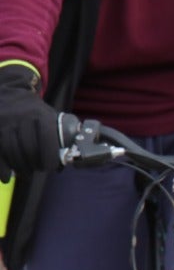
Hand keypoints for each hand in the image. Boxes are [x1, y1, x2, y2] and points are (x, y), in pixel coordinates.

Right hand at [0, 65, 61, 183]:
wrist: (6, 93)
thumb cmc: (32, 110)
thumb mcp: (48, 113)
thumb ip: (58, 131)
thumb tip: (71, 155)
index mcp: (40, 114)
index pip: (47, 139)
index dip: (50, 157)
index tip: (50, 167)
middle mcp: (21, 118)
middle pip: (29, 149)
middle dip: (35, 164)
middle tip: (37, 169)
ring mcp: (4, 123)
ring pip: (13, 152)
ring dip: (20, 167)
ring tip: (25, 171)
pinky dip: (3, 168)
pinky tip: (7, 177)